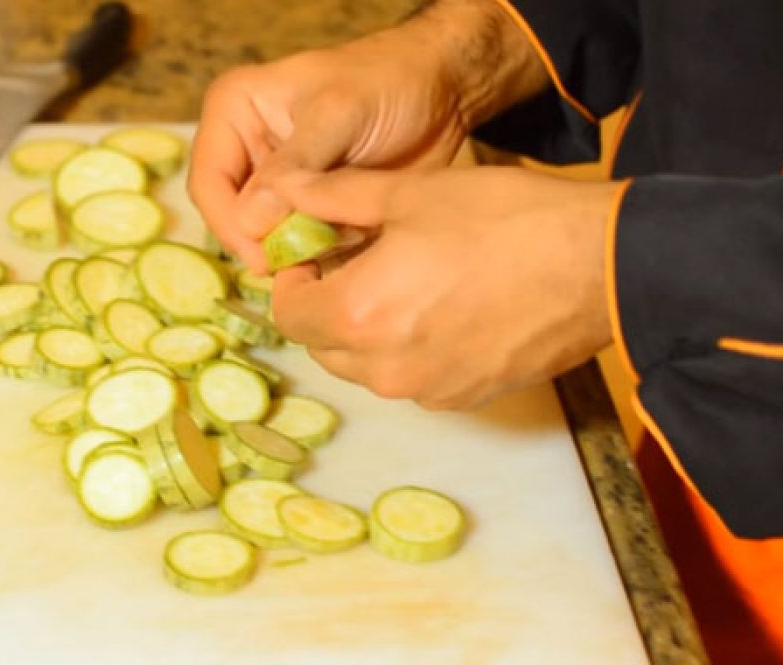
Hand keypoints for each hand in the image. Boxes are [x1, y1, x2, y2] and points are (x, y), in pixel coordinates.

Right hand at [187, 0, 549, 272]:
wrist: (443, 90)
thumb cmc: (388, 82)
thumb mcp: (338, 114)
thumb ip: (293, 165)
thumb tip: (250, 222)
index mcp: (234, 112)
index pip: (209, 184)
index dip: (232, 227)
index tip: (267, 258)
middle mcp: (246, 150)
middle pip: (233, 218)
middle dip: (268, 243)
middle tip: (306, 263)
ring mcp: (277, 183)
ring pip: (265, 238)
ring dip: (298, 252)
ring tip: (340, 244)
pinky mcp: (307, 208)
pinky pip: (299, 246)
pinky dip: (322, 255)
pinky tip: (352, 245)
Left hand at [268, 166, 623, 408]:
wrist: (602, 265)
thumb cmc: (504, 219)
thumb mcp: (411, 193)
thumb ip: (335, 198)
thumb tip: (283, 191)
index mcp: (358, 314)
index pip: (289, 316)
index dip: (291, 283)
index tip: (314, 256)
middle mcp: (384, 368)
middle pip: (323, 347)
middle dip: (326, 307)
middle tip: (355, 264)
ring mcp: (426, 391)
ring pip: (366, 367)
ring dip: (366, 331)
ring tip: (403, 283)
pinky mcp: (466, 399)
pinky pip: (412, 378)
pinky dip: (409, 350)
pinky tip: (442, 308)